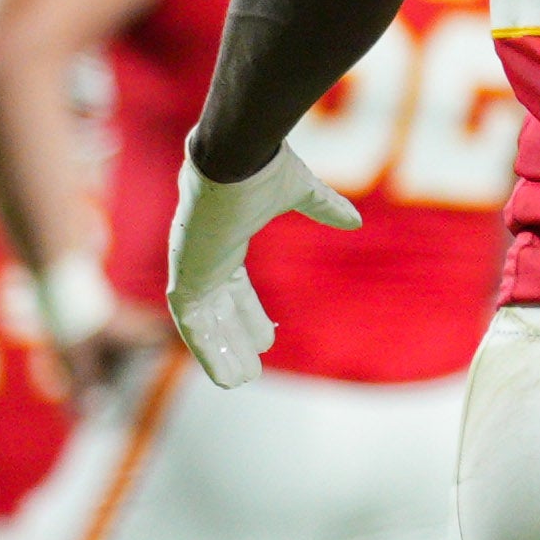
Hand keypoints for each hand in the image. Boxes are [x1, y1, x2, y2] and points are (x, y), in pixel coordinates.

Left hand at [165, 147, 357, 387]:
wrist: (235, 157)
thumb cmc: (262, 167)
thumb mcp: (300, 192)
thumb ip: (324, 206)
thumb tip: (354, 219)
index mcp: (224, 239)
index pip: (234, 286)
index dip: (250, 314)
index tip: (269, 338)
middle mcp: (203, 257)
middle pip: (220, 310)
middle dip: (235, 338)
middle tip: (252, 367)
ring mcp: (191, 269)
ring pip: (204, 324)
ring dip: (221, 353)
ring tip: (240, 382)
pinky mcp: (186, 278)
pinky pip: (192, 326)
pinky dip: (208, 352)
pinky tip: (225, 377)